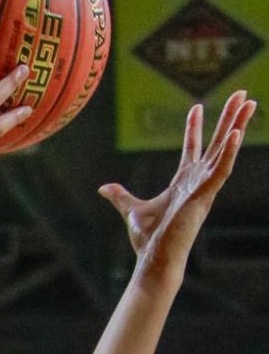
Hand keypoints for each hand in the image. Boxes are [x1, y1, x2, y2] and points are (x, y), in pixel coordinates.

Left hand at [100, 91, 255, 283]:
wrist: (155, 260)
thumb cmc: (149, 240)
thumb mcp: (132, 210)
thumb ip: (120, 197)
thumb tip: (103, 188)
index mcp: (184, 183)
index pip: (192, 148)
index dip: (194, 128)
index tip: (195, 106)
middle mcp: (198, 182)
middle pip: (217, 143)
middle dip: (229, 118)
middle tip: (241, 94)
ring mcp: (204, 188)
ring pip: (226, 151)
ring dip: (238, 126)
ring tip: (249, 102)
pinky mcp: (204, 197)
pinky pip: (221, 171)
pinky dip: (229, 153)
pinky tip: (236, 134)